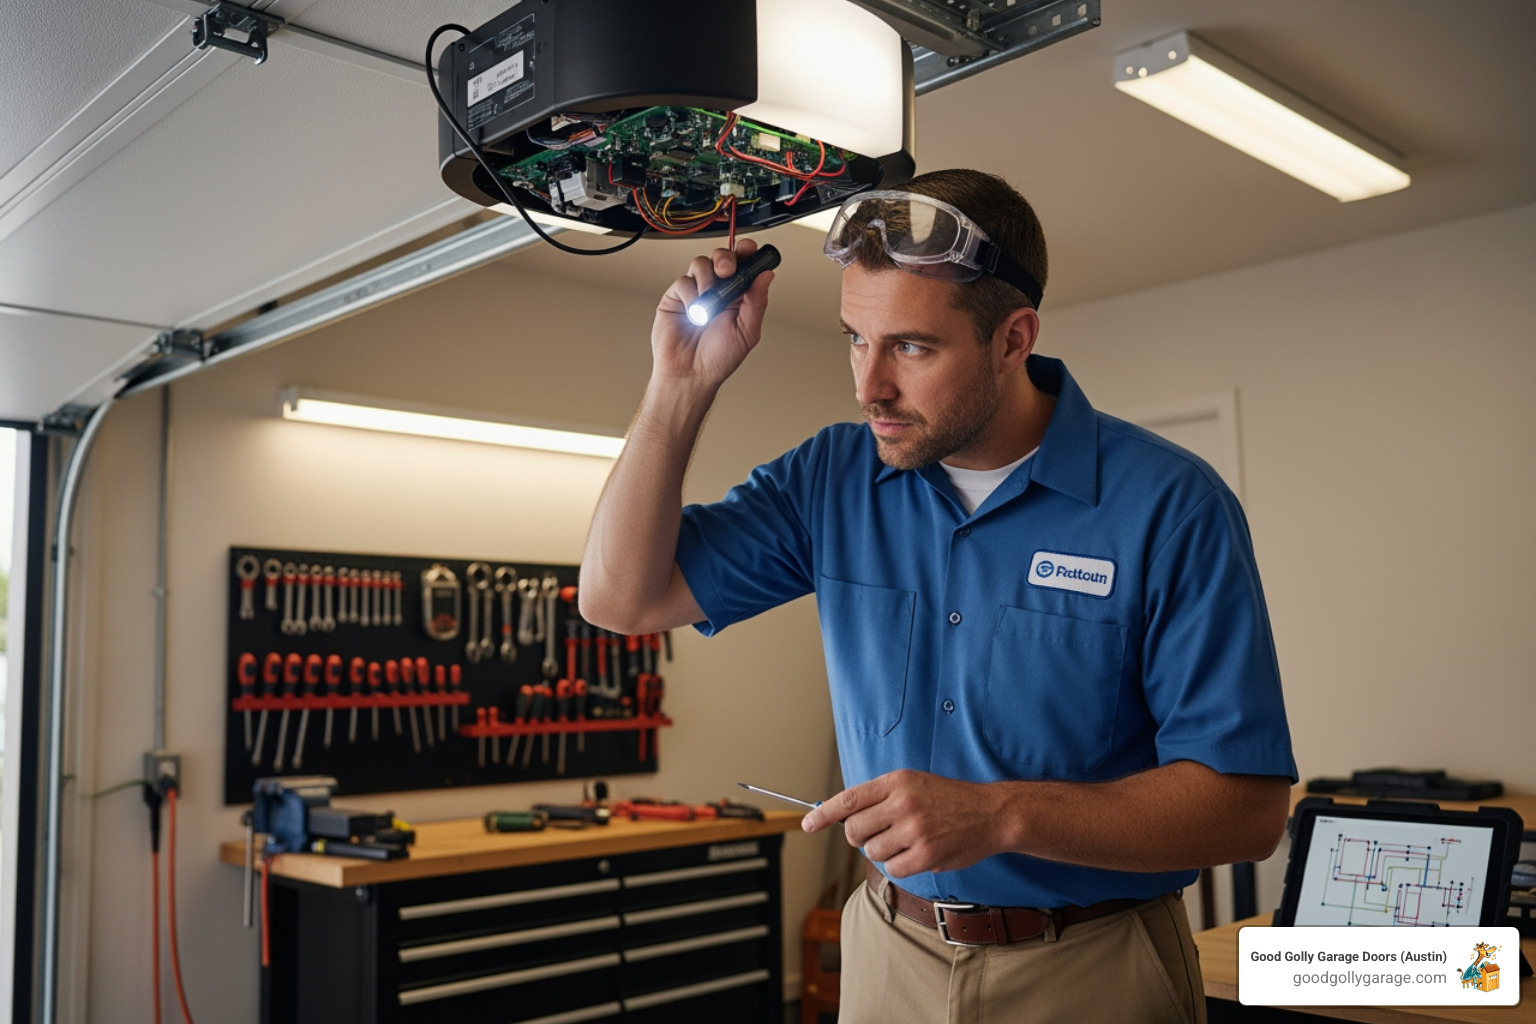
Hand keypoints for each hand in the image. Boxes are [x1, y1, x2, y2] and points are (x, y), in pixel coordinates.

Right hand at [652, 239, 774, 388]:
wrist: (690, 374)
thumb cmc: (718, 359)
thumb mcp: (747, 332)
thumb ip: (757, 302)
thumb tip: (766, 276)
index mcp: (739, 296)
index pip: (744, 265)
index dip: (746, 253)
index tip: (749, 249)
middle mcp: (718, 291)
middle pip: (722, 257)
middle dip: (726, 258)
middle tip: (726, 271)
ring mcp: (697, 292)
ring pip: (701, 264)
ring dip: (707, 279)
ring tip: (708, 304)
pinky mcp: (677, 296)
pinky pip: (683, 281)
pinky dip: (690, 293)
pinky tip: (694, 311)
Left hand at [802, 770, 1014, 876]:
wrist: (990, 813)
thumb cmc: (948, 799)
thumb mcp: (913, 783)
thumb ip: (879, 796)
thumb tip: (842, 815)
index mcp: (896, 782)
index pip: (848, 799)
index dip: (823, 814)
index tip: (807, 824)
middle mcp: (903, 804)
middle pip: (854, 830)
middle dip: (858, 836)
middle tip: (877, 834)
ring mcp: (914, 831)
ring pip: (871, 851)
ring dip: (882, 851)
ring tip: (904, 840)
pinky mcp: (926, 855)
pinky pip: (892, 868)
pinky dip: (899, 865)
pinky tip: (915, 853)